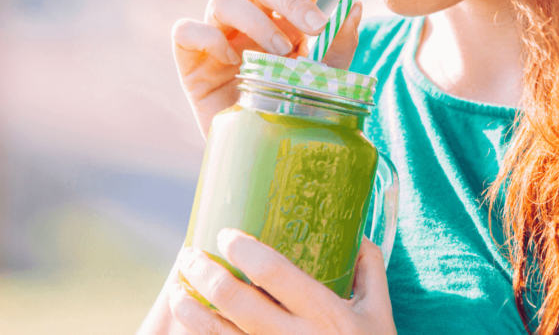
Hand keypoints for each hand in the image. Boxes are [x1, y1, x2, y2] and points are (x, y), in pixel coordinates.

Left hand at [169, 231, 396, 334]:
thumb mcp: (380, 314)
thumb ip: (369, 270)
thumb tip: (357, 237)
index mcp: (324, 313)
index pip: (273, 271)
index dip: (242, 249)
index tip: (225, 234)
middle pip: (234, 300)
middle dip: (203, 272)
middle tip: (190, 255)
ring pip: (217, 333)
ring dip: (189, 309)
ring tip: (178, 290)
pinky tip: (192, 326)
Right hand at [172, 0, 362, 137]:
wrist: (261, 157)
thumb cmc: (293, 113)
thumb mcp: (324, 81)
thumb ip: (339, 46)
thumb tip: (354, 8)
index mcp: (285, 18)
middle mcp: (251, 19)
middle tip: (316, 28)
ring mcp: (219, 36)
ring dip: (255, 21)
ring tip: (280, 54)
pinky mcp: (191, 59)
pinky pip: (186, 30)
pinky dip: (208, 38)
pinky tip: (231, 61)